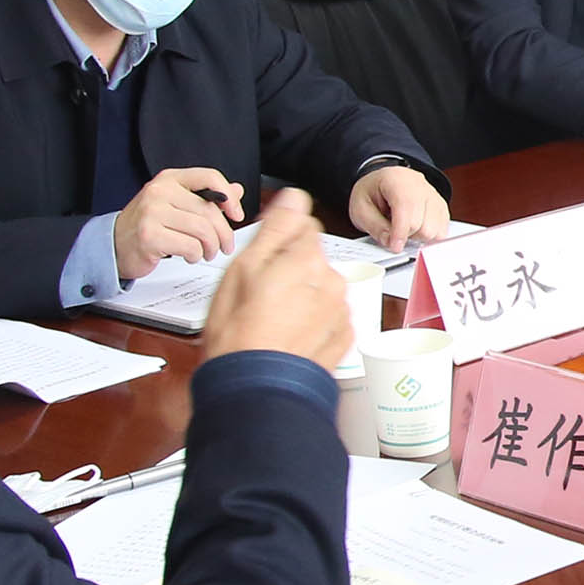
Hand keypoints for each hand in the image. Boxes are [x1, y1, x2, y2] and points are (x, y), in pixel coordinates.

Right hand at [113, 165, 242, 278]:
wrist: (114, 244)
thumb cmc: (147, 225)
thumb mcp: (176, 204)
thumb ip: (205, 197)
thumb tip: (236, 191)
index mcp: (170, 179)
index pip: (210, 177)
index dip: (229, 198)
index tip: (236, 214)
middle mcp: (160, 191)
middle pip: (209, 210)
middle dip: (224, 233)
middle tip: (225, 245)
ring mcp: (152, 212)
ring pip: (202, 230)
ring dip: (211, 247)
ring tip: (206, 252)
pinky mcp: (150, 236)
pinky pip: (189, 246)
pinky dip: (196, 255)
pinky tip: (191, 256)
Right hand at [200, 188, 352, 370]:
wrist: (256, 387)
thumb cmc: (239, 333)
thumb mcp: (242, 269)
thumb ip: (275, 228)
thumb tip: (293, 197)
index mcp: (306, 258)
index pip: (304, 226)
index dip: (280, 242)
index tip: (265, 261)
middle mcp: (331, 280)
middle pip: (314, 258)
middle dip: (293, 270)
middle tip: (263, 295)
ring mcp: (340, 310)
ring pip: (322, 288)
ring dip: (305, 296)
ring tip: (274, 320)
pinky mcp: (343, 336)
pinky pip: (330, 317)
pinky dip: (315, 322)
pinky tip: (290, 335)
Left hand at [349, 163, 447, 249]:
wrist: (382, 182)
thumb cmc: (371, 192)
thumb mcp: (360, 208)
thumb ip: (375, 226)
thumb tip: (390, 243)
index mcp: (397, 180)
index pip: (407, 208)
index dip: (400, 232)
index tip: (394, 247)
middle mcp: (420, 185)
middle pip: (424, 224)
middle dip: (408, 235)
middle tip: (393, 231)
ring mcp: (434, 196)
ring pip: (436, 230)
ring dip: (419, 237)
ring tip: (404, 228)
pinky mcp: (441, 206)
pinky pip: (442, 230)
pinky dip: (428, 236)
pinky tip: (415, 228)